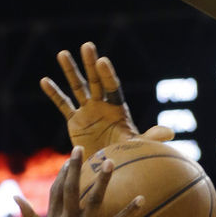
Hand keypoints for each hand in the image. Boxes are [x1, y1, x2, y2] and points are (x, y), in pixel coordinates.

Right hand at [16, 147, 143, 216]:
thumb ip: (29, 215)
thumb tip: (14, 197)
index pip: (57, 190)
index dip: (63, 173)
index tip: (70, 158)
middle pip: (71, 190)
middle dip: (75, 168)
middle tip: (81, 148)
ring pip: (94, 202)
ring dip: (102, 181)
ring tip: (109, 163)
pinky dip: (130, 211)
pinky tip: (141, 199)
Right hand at [41, 41, 173, 156]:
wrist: (108, 170)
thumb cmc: (127, 156)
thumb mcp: (138, 147)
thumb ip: (151, 138)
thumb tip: (170, 132)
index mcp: (118, 109)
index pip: (113, 88)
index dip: (107, 76)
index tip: (103, 61)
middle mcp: (102, 106)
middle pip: (96, 81)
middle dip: (91, 64)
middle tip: (87, 46)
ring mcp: (87, 112)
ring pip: (78, 88)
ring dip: (70, 71)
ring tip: (62, 54)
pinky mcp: (75, 121)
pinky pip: (63, 105)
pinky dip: (55, 94)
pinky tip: (44, 81)